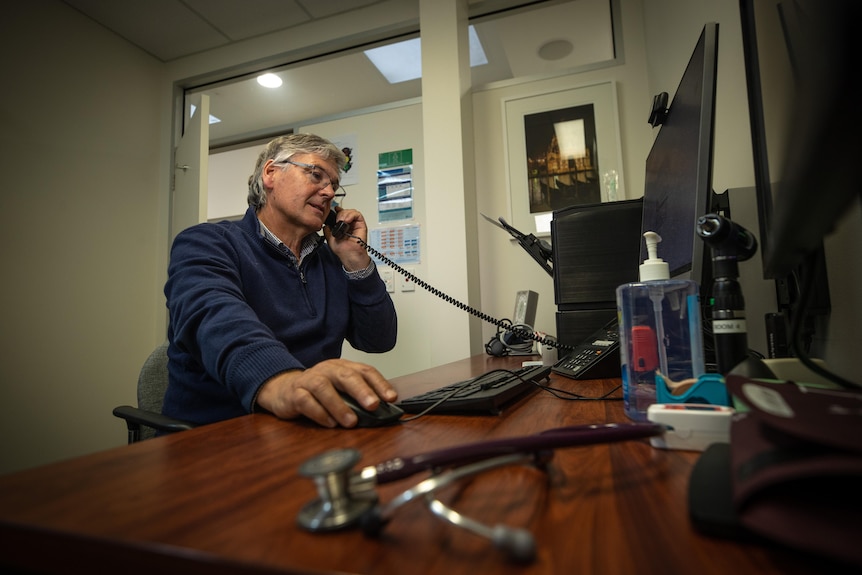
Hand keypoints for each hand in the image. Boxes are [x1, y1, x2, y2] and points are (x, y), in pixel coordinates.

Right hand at [256, 359, 397, 427]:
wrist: (282, 389)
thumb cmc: (318, 391)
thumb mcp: (340, 390)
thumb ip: (357, 398)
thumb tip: (381, 412)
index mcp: (342, 367)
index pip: (365, 371)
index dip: (379, 383)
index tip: (391, 398)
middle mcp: (327, 370)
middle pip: (345, 376)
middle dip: (361, 390)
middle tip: (373, 405)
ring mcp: (309, 380)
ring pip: (323, 388)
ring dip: (339, 405)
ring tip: (351, 422)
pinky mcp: (294, 394)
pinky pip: (306, 401)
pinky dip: (319, 413)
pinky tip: (329, 423)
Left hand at [323, 207, 371, 271]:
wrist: (349, 255)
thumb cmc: (343, 250)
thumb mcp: (330, 239)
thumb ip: (327, 231)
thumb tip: (325, 225)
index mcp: (343, 227)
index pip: (341, 215)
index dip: (338, 211)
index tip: (334, 210)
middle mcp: (350, 225)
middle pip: (346, 211)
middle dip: (340, 213)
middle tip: (337, 220)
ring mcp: (356, 224)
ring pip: (351, 211)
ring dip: (345, 214)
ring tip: (342, 220)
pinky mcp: (361, 224)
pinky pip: (358, 214)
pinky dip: (351, 215)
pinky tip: (347, 220)